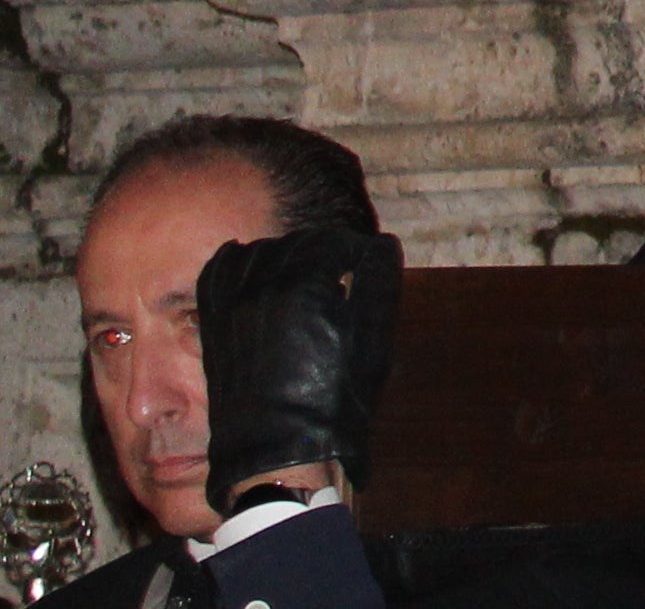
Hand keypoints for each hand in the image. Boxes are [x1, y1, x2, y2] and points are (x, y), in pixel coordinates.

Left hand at [199, 230, 400, 505]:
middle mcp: (262, 288)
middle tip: (340, 270)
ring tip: (302, 275)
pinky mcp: (213, 326)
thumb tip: (381, 245)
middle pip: (294, 243)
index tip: (365, 262)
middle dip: (320, 251)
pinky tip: (252, 265)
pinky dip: (235, 263)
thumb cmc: (335, 399)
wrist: (280, 452)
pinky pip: (218, 275)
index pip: (331, 242)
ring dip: (282, 255)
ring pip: (256, 253)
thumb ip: (378, 283)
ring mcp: (232, 307)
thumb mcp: (371, 340)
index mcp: (305, 287)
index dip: (354, 249)